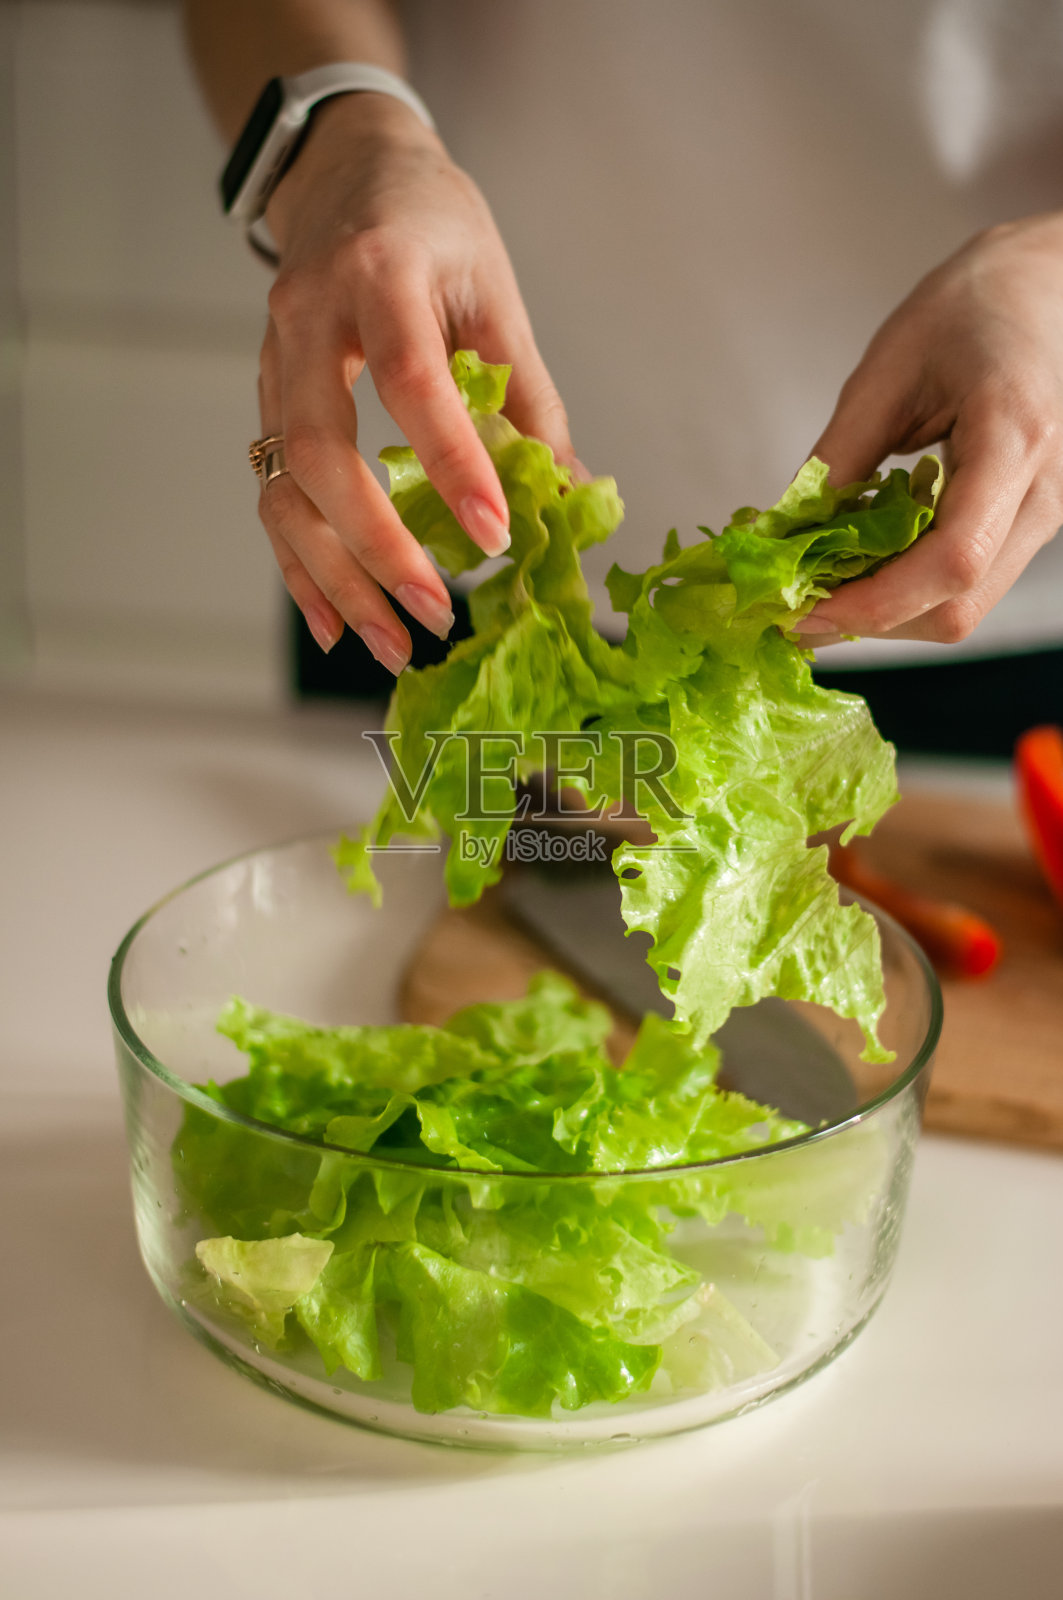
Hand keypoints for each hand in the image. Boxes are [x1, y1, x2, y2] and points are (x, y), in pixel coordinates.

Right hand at [257, 92, 575, 670]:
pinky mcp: (266, 402)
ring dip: (336, 578)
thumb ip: (527, 398)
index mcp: (378, 274)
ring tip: (391, 644)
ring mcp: (273, 364)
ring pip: (284, 487)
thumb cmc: (433, 226)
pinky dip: (301, 568)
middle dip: (379, 545)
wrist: (346, 173)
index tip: (497, 535)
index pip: (409, 378)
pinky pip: (272, 496)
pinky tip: (337, 624)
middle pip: (322, 450)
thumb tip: (566, 498)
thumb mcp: (494, 293)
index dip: (451, 463)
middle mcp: (307, 319)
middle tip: (439, 611)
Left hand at [795, 212, 1062, 645]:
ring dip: (884, 612)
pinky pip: (965, 583)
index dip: (873, 604)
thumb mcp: (885, 372)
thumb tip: (782, 536)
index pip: (952, 561)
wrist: (1045, 288)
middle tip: (793, 609)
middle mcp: (1045, 491)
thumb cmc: (972, 308)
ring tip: (819, 586)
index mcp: (1014, 438)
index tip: (801, 611)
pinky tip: (860, 564)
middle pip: (956, 606)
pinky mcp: (1025, 524)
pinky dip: (905, 589)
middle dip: (869, 620)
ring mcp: (1043, 514)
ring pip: (961, 609)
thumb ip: (837, 459)